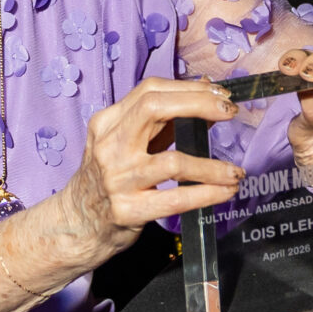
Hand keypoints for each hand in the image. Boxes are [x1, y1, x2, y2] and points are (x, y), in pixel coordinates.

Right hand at [49, 77, 244, 271]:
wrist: (77, 223)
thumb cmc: (109, 177)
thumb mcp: (124, 142)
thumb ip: (159, 122)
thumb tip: (206, 96)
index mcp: (107, 122)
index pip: (150, 90)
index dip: (189, 88)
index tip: (219, 94)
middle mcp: (110, 146)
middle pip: (155, 108)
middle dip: (198, 104)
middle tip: (230, 112)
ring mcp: (117, 179)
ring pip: (173, 162)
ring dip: (212, 166)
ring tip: (235, 171)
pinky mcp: (128, 210)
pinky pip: (176, 199)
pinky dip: (207, 193)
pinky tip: (225, 191)